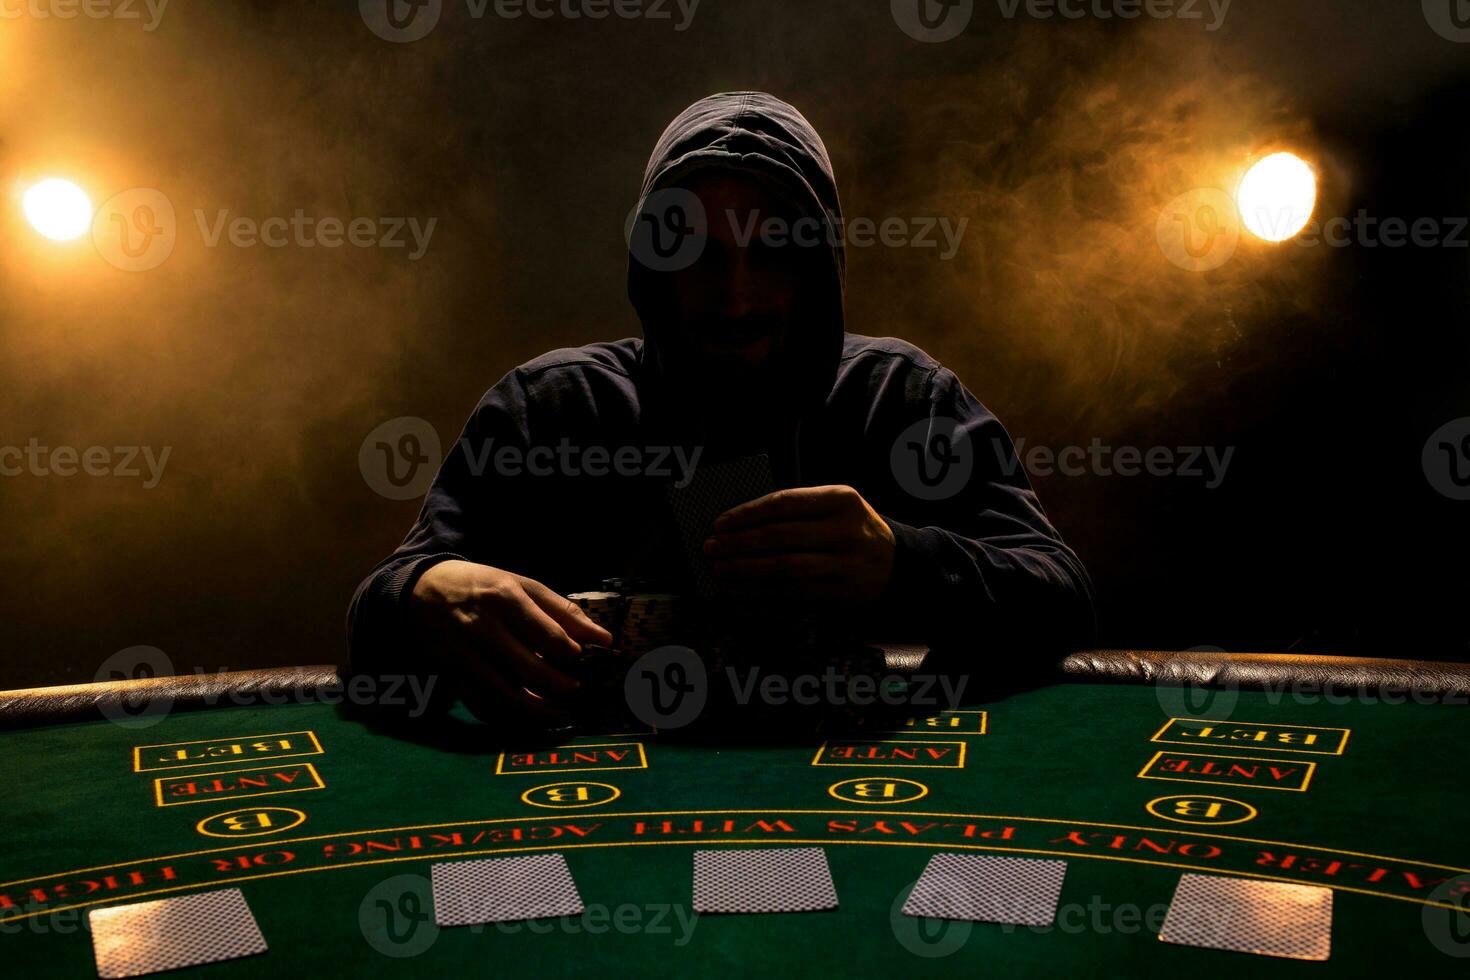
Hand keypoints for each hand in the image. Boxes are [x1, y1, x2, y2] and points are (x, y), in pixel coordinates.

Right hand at [409, 560, 612, 724]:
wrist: (422, 588)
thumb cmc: (482, 584)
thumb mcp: (522, 584)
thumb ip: (562, 610)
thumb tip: (603, 638)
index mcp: (506, 598)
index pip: (550, 636)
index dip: (574, 654)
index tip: (585, 660)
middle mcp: (484, 626)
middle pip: (530, 669)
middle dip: (560, 686)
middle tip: (576, 690)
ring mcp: (465, 653)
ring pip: (506, 694)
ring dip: (538, 709)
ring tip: (558, 711)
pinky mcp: (452, 672)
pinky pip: (481, 704)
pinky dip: (505, 715)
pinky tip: (525, 713)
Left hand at [703, 485, 896, 600]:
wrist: (898, 564)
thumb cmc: (854, 530)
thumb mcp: (836, 506)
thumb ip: (797, 509)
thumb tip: (741, 523)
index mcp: (840, 499)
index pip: (782, 503)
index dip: (746, 514)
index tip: (720, 523)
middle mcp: (844, 529)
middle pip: (778, 536)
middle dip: (738, 543)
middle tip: (712, 548)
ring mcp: (844, 563)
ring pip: (783, 567)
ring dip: (746, 569)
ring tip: (721, 569)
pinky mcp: (841, 591)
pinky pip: (794, 591)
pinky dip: (764, 591)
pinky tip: (744, 589)